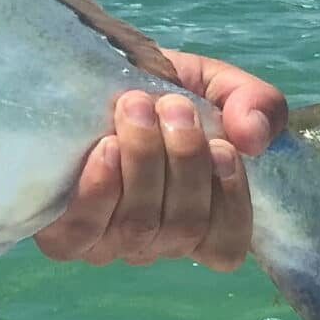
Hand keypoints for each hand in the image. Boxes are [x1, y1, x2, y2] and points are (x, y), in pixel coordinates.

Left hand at [33, 50, 285, 271]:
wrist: (87, 74)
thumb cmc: (158, 90)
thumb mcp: (215, 85)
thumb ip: (255, 104)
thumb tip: (254, 138)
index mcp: (198, 217)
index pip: (227, 245)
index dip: (231, 202)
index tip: (222, 146)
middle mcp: (156, 239)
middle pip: (184, 228)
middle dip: (183, 161)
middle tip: (172, 106)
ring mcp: (110, 242)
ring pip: (138, 226)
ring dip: (143, 161)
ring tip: (135, 109)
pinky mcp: (64, 235)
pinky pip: (84, 232)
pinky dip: (99, 190)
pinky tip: (105, 147)